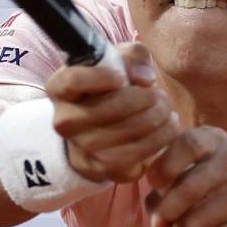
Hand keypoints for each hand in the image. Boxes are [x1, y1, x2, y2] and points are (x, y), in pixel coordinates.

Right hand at [45, 43, 178, 183]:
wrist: (96, 130)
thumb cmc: (108, 87)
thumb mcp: (117, 61)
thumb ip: (132, 58)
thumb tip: (145, 78)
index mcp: (60, 88)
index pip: (74, 80)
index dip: (102, 77)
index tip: (122, 77)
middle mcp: (65, 120)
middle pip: (110, 108)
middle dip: (146, 99)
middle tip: (160, 96)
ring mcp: (82, 148)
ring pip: (128, 133)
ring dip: (158, 120)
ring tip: (167, 110)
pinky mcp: (102, 169)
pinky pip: (138, 156)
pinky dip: (160, 140)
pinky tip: (165, 129)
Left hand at [143, 127, 226, 226]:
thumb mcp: (211, 165)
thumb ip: (178, 176)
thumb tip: (152, 205)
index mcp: (218, 139)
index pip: (183, 144)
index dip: (162, 166)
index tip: (155, 184)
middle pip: (184, 189)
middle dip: (164, 213)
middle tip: (159, 225)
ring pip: (194, 221)